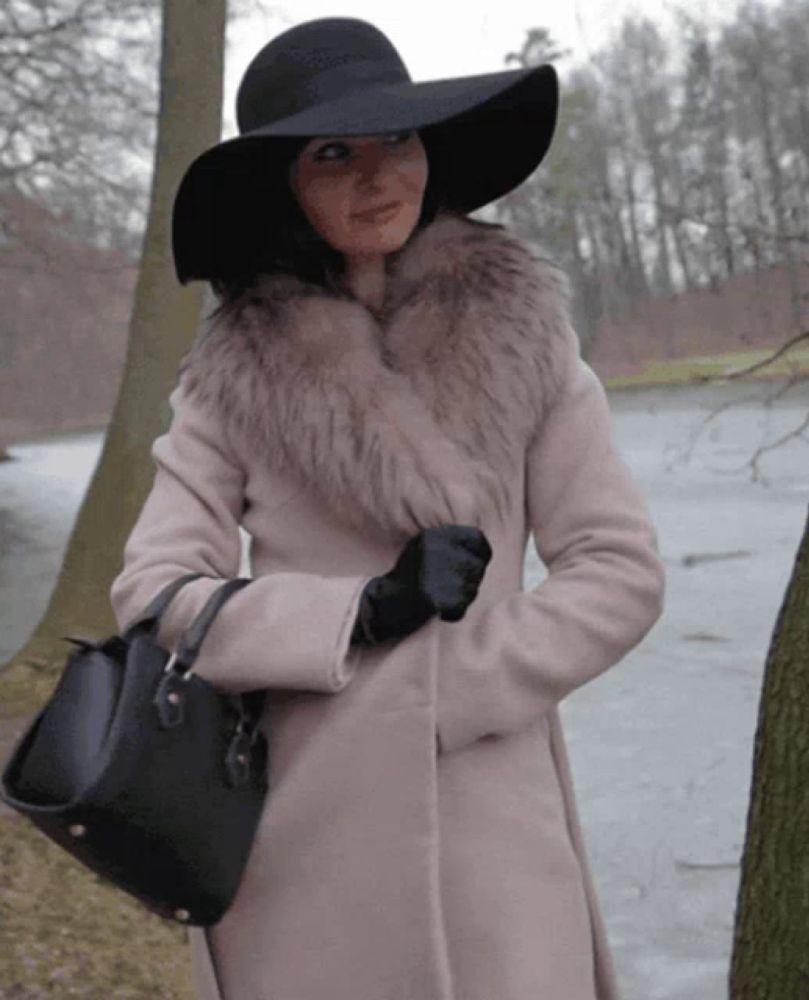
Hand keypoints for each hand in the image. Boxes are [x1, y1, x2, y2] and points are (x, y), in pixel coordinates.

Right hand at [351, 525, 492, 645]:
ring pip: (472, 588)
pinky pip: (463, 606)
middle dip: (472, 580)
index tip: (478, 563)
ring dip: (464, 597)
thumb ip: (451, 545)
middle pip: (477, 567)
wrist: (385, 602)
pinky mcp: (436, 597)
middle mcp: (436, 551)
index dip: (482, 553)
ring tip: (444, 597)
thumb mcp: (425, 548)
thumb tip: (483, 552)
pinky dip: (456, 612)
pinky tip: (442, 611)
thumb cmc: (409, 576)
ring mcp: (436, 575)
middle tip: (455, 588)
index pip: (477, 538)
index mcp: (433, 536)